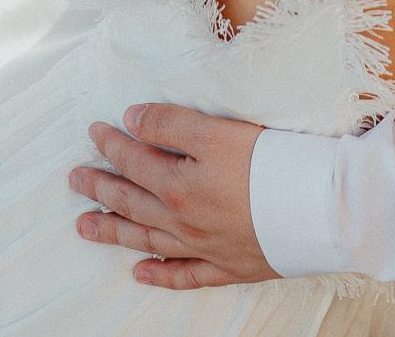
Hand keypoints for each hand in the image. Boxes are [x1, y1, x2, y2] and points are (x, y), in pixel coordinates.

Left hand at [69, 105, 275, 289]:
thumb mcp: (217, 131)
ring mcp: (204, 247)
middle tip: (75, 181)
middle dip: (101, 188)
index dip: (111, 144)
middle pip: (132, 202)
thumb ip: (171, 123)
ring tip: (85, 227)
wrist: (319, 210)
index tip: (94, 131)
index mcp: (178, 185)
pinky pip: (185, 275)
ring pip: (148, 239)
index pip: (134, 161)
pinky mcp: (228, 266)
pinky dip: (160, 275)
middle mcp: (184, 221)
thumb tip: (132, 119)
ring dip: (114, 231)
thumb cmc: (272, 165)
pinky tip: (140, 273)